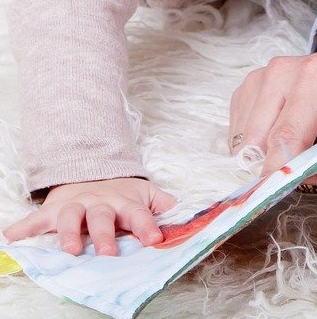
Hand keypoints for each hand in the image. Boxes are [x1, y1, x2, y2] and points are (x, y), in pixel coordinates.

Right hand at [2, 177, 176, 256]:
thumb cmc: (121, 194)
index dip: (147, 226)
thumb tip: (186, 215)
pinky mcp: (54, 209)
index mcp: (125, 202)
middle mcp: (100, 204)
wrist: (91, 174)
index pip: (139, 215)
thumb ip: (164, 205)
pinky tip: (11, 237)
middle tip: (109, 255)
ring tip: (69, 251)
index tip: (155, 239)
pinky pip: (36, 218)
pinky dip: (23, 228)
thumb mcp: (145, 194)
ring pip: (71, 218)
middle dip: (106, 236)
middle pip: (103, 218)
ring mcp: (76, 205)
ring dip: (68, 234)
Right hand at [230, 12, 316, 176]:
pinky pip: (238, 135)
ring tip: (302, 154)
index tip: (283, 196)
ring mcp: (262, 76)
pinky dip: (256, 150)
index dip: (283, 170)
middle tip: (302, 178)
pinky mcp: (249, 88)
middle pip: (259, 141)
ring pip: (244, 142)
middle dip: (275, 169)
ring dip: (265, 160)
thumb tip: (315, 176)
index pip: (288, 132)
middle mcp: (284, 69)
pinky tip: (286, 143)